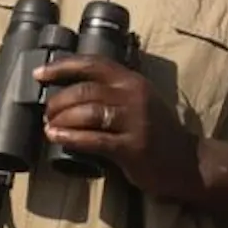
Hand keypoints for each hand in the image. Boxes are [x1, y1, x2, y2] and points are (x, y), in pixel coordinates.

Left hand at [37, 55, 198, 196]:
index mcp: (132, 81)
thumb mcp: (139, 101)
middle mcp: (135, 96)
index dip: (62, 66)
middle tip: (46, 112)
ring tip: (48, 126)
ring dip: (62, 119)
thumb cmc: (157, 132)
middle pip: (85, 90)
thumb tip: (67, 92)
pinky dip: (71, 138)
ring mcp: (136, 121)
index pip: (93, 63)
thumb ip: (112, 92)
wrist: (189, 163)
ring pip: (88, 112)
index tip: (39, 73)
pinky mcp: (133, 147)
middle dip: (58, 100)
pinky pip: (95, 140)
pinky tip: (56, 138)